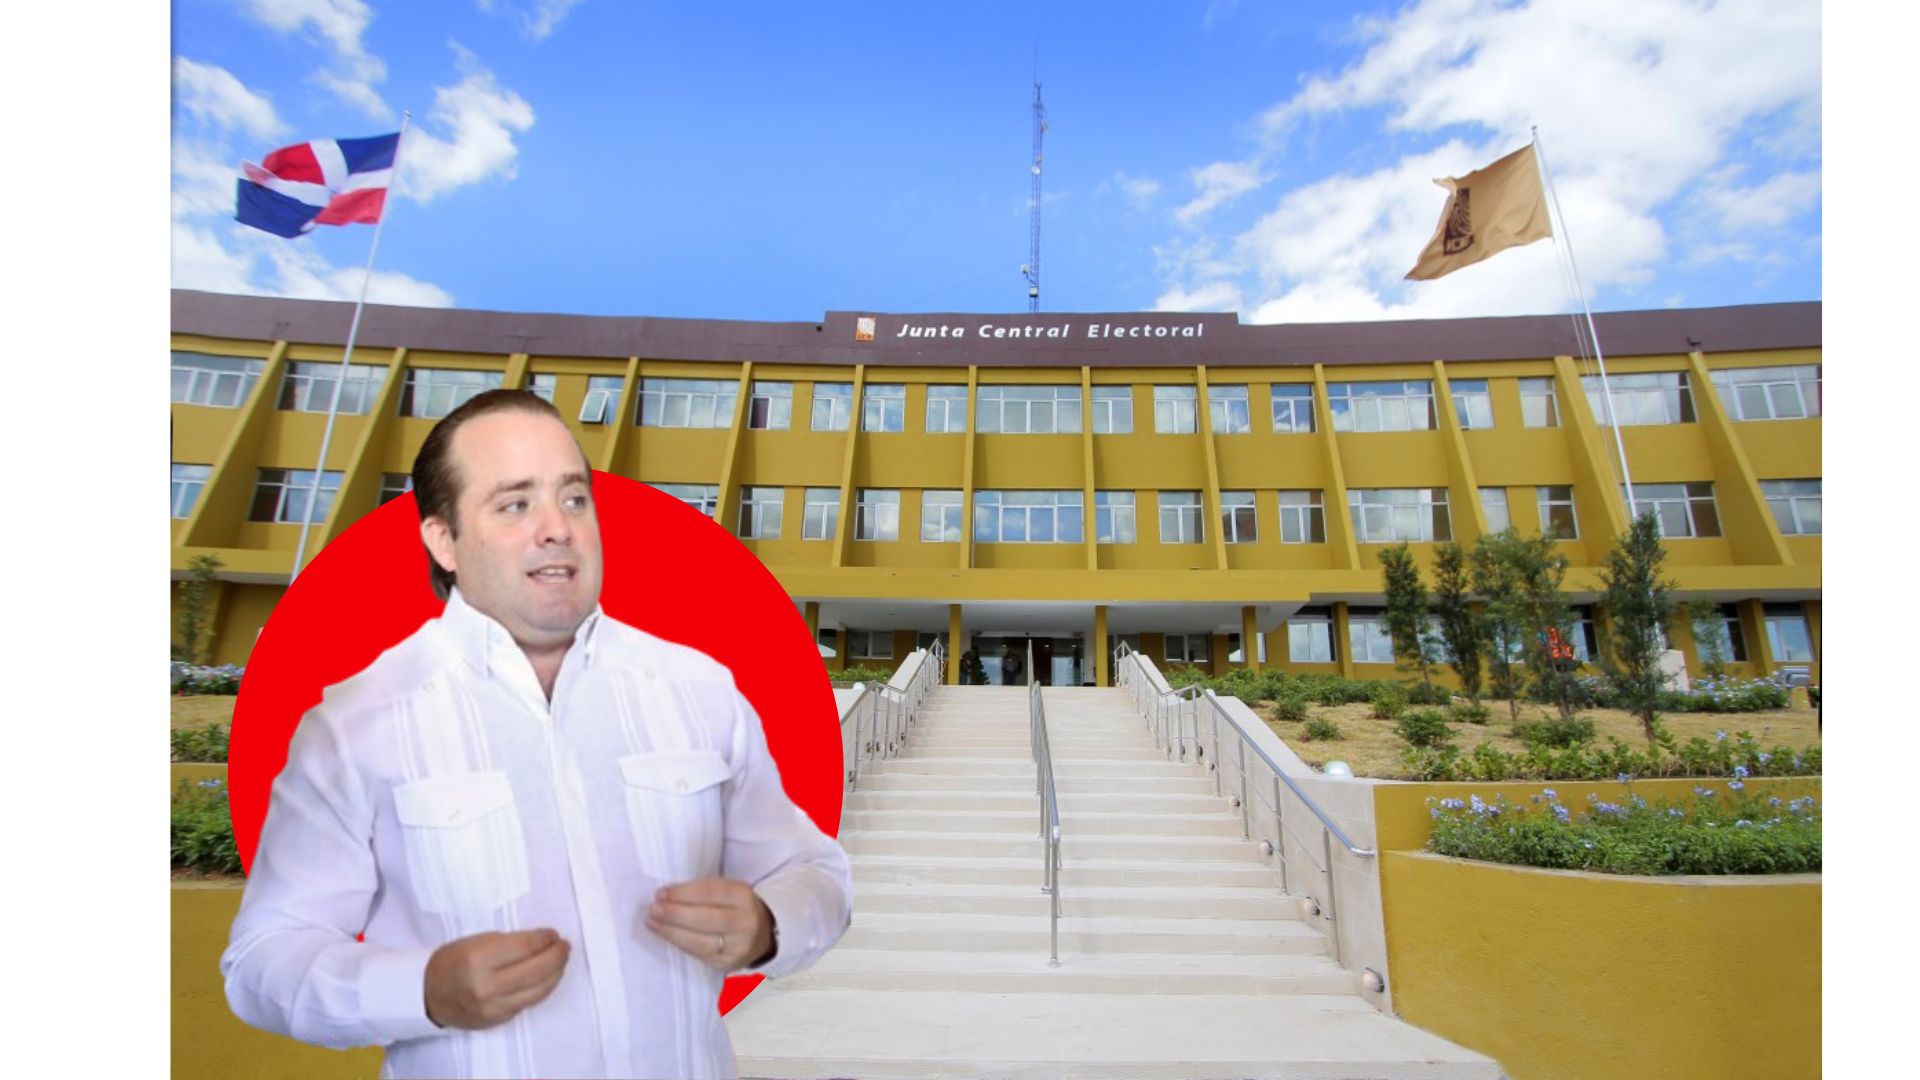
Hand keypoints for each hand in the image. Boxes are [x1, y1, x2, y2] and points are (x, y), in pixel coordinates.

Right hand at [424, 928, 570, 1029]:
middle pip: (537, 970)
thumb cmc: (453, 961)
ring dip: (556, 973)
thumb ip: (510, 942)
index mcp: (479, 959)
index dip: (545, 939)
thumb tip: (544, 941)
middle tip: (565, 946)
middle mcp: (488, 986)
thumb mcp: (477, 942)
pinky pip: (529, 1002)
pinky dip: (542, 988)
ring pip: (539, 990)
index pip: (526, 947)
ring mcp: (494, 1007)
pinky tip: (547, 978)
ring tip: (562, 960)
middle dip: (557, 956)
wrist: (428, 994)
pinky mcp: (498, 1020)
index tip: (553, 933)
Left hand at [644, 878, 774, 972]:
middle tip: (653, 909)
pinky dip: (680, 944)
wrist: (762, 935)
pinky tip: (666, 935)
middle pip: (706, 919)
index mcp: (744, 897)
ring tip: (652, 922)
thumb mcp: (728, 891)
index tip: (661, 893)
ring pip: (700, 942)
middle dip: (675, 914)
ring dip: (672, 932)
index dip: (684, 893)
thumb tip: (666, 896)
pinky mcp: (727, 964)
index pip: (712, 892)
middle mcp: (745, 923)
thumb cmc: (735, 907)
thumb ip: (702, 891)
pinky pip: (699, 955)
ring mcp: (737, 947)